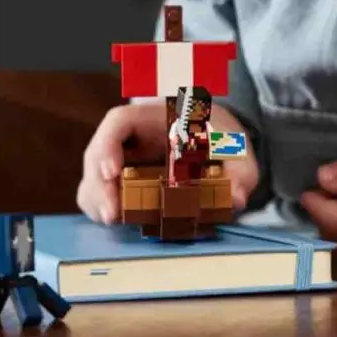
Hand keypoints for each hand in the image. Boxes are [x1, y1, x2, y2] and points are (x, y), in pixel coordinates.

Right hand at [77, 101, 258, 223]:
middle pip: (98, 153)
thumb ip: (241, 169)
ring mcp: (124, 158)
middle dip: (99, 185)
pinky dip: (105, 207)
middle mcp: (132, 136)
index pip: (119, 122)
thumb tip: (237, 199)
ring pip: (94, 176)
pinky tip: (118, 220)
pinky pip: (103, 193)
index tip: (111, 172)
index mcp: (155, 115)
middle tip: (112, 214)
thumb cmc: (220, 133)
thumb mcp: (236, 145)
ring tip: (113, 220)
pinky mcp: (125, 179)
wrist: (217, 135)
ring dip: (97, 200)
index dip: (108, 145)